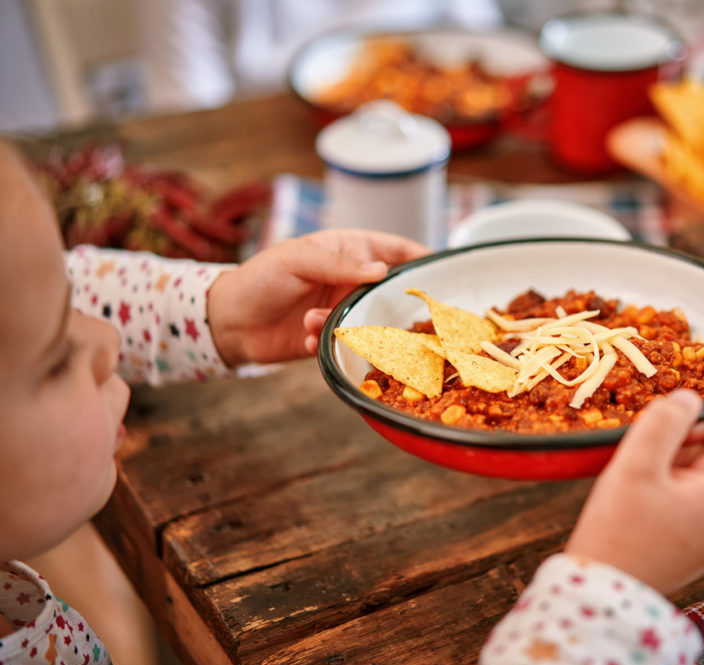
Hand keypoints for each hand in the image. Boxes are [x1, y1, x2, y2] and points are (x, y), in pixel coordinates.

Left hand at [207, 229, 429, 365]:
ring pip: (372, 322)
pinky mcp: (334, 338)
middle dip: (398, 306)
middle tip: (410, 319)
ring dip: (349, 325)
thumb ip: (339, 264)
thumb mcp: (297, 259)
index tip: (444, 274)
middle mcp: (353, 282)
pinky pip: (348, 344)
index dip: (422, 260)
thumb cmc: (261, 277)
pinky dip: (330, 342)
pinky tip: (307, 339)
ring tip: (317, 321)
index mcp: (351, 251)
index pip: (397, 251)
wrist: (228, 321)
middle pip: (393, 292)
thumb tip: (381, 270)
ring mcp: (345, 311)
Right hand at [565, 389, 703, 594]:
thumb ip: (665, 420)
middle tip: (649, 464)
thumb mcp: (636, 463)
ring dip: (680, 468)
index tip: (671, 433)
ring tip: (645, 487)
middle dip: (688, 448)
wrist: (603, 589)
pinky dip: (679, 490)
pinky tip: (649, 503)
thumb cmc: (617, 532)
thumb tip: (688, 397)